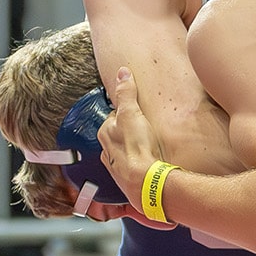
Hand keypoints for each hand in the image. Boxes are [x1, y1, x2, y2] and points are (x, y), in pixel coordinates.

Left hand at [99, 67, 167, 215]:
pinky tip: (150, 163)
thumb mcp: (131, 113)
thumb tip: (122, 73)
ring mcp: (117, 167)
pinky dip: (140, 165)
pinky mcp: (128, 180)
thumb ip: (126, 93)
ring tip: (149, 146)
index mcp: (105, 133)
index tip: (137, 111)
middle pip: (118, 135)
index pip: (114, 117)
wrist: (147, 182)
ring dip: (134, 150)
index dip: (127, 112)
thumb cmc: (138, 148)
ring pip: (124, 153)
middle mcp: (107, 151)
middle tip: (145, 129)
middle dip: (129, 132)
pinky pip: (133, 168)